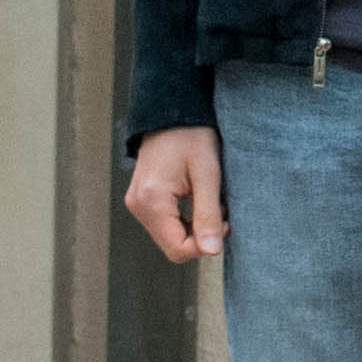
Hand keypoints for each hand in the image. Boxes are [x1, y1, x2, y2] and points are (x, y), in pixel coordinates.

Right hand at [122, 125, 223, 265]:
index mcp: (151, 200)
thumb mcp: (207, 174)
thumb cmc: (192, 136)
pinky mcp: (142, 199)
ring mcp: (137, 202)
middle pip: (172, 246)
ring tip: (211, 201)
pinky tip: (199, 200)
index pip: (177, 249)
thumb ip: (208, 213)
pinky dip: (185, 220)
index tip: (224, 221)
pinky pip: (165, 223)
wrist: (172, 111)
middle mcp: (138, 205)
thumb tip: (212, 251)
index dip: (204, 245)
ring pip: (169, 236)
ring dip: (194, 228)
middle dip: (200, 237)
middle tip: (221, 211)